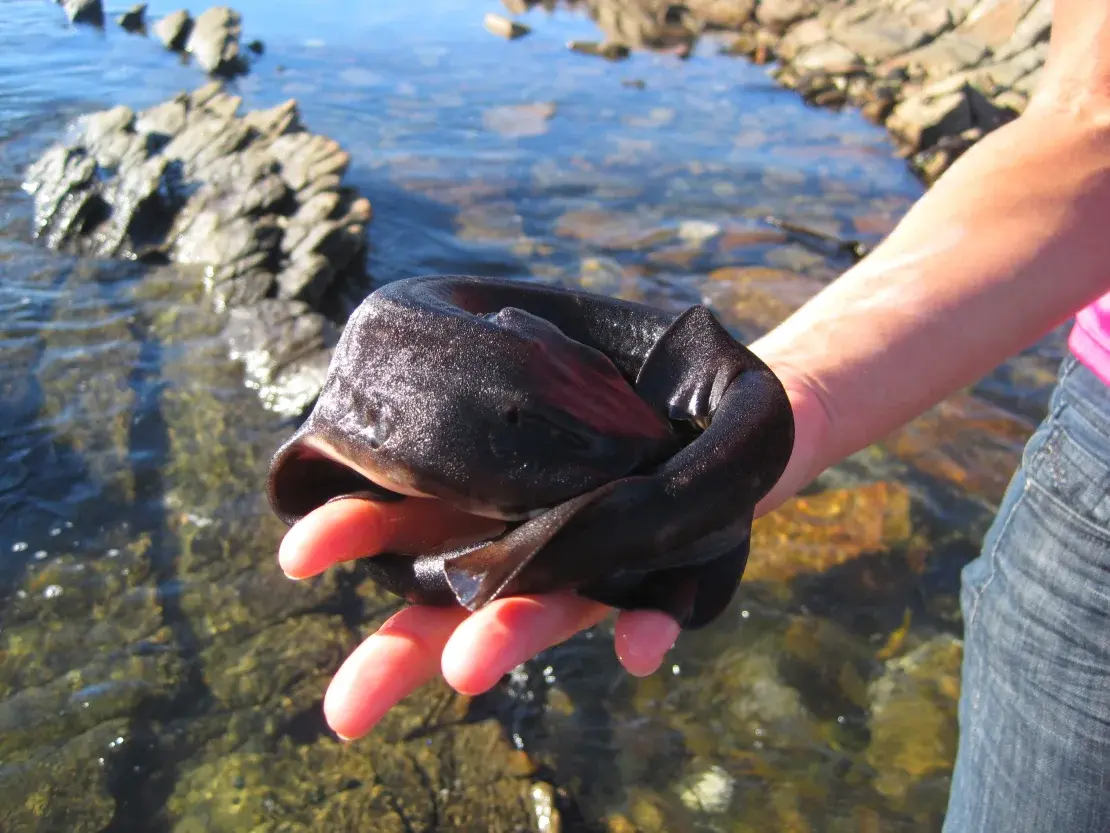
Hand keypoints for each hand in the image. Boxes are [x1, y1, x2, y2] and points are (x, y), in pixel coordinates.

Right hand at [277, 371, 829, 740]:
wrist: (730, 407)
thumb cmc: (631, 373)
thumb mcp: (557, 352)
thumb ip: (503, 366)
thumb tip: (418, 370)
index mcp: (485, 483)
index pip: (405, 514)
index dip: (355, 531)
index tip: (300, 552)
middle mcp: (525, 534)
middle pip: (452, 602)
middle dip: (401, 653)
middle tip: (346, 709)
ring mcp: (591, 563)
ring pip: (540, 614)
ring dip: (508, 639)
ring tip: (470, 668)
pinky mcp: (664, 578)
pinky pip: (656, 610)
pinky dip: (646, 628)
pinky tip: (635, 650)